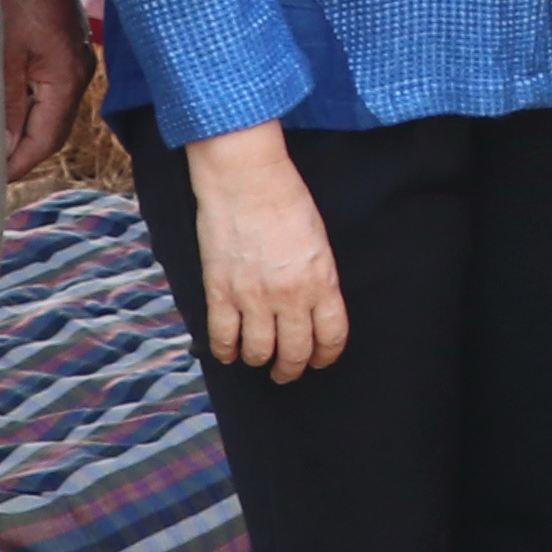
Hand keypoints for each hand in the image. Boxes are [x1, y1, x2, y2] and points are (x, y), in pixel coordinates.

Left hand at [0, 0, 88, 179]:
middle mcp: (76, 69)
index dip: (16, 166)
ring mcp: (69, 54)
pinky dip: (21, 102)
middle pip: (51, 129)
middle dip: (19, 152)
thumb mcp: (1, 52)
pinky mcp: (57, 40)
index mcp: (67, 76)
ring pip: (46, 107)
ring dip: (19, 127)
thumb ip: (5, 102)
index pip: (46, 141)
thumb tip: (3, 149)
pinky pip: (43, 85)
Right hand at [180, 126, 347, 377]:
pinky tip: (229, 353)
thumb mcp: (319, 241)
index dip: (326, 355)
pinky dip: (226, 351)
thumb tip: (312, 306)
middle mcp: (290, 297)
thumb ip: (318, 277)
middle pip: (295, 352)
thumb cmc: (286, 200)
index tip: (320, 360)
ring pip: (259, 352)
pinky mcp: (220, 293)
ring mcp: (253, 298)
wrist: (246, 180)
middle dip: (292, 368)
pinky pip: (223, 338)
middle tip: (287, 371)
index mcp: (321, 282)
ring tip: (259, 360)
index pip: (331, 336)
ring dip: (260, 361)